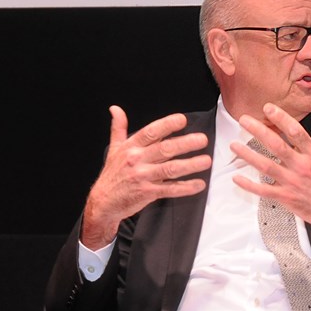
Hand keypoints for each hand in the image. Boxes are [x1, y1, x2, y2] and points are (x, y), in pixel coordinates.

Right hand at [80, 106, 211, 248]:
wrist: (103, 202)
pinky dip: (186, 188)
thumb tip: (115, 109)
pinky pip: (170, 189)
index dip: (167, 125)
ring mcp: (143, 177)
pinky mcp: (148, 193)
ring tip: (206, 161)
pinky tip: (199, 184)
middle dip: (185, 143)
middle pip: (164, 149)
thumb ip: (118, 128)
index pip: (151, 132)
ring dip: (190, 165)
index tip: (182, 120)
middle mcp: (137, 160)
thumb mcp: (114, 149)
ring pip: (170, 169)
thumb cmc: (113, 174)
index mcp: (131, 147)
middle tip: (203, 139)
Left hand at [231, 104, 310, 256]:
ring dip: (248, 155)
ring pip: (266, 167)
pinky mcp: (286, 197)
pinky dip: (249, 185)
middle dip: (259, 131)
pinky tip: (237, 178)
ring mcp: (292, 183)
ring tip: (234, 145)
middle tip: (244, 120)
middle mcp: (302, 167)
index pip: (296, 132)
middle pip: (277, 146)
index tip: (268, 108)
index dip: (282, 119)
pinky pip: (264, 190)